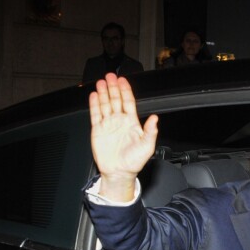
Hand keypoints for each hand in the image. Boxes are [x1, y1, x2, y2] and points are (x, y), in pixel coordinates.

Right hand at [89, 73, 158, 201]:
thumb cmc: (134, 162)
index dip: (126, 91)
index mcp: (132, 123)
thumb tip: (155, 119)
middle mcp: (120, 122)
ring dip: (103, 93)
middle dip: (113, 88)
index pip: (129, 102)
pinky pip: (95, 115)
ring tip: (101, 82)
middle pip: (116, 100)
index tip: (123, 81)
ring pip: (105, 104)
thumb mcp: (147, 146)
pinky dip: (94, 105)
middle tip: (110, 76)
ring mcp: (108, 125)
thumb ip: (150, 131)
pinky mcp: (98, 131)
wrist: (119, 172)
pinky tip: (94, 96)